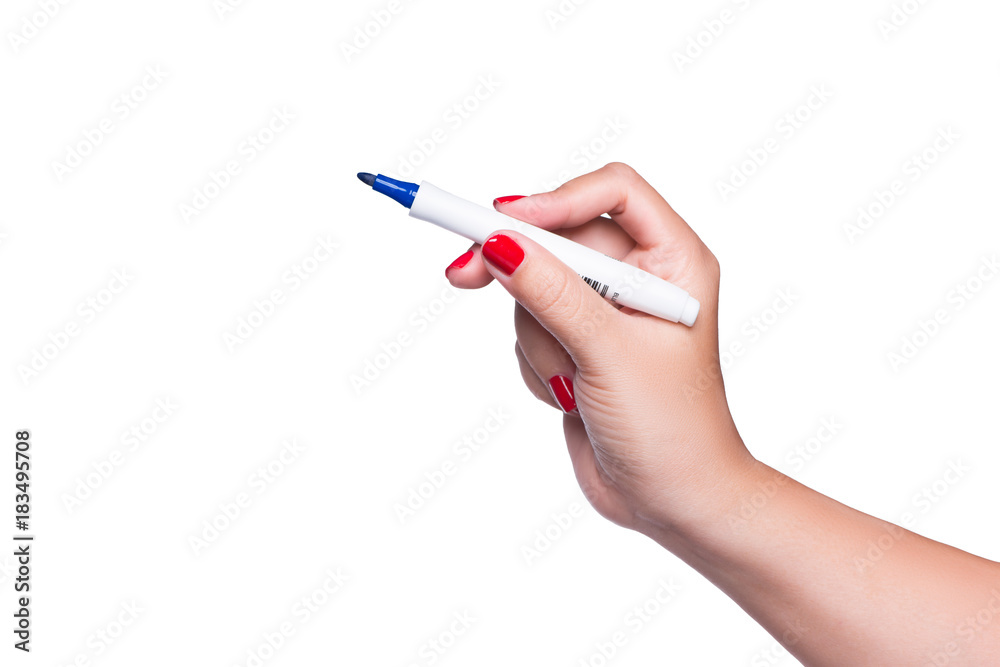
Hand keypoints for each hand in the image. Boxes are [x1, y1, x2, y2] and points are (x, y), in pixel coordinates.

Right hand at [445, 163, 754, 534]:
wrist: (674, 504)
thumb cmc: (672, 429)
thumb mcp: (608, 352)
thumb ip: (552, 293)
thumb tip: (499, 242)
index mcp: (674, 261)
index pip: (612, 192)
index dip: (554, 199)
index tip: (503, 220)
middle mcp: (642, 278)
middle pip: (559, 237)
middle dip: (521, 271)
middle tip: (462, 274)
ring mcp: (606, 313)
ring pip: (535, 289)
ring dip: (539, 340)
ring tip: (573, 383)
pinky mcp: (578, 346)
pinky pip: (530, 330)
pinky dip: (538, 364)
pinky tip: (570, 398)